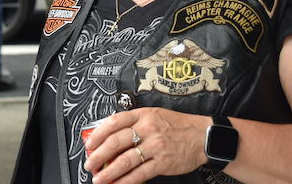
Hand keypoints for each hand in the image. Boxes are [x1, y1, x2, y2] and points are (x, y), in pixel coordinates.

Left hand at [83, 108, 210, 183]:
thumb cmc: (178, 125)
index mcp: (143, 115)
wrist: (203, 136)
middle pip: (115, 142)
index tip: (89, 144)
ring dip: (108, 172)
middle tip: (90, 164)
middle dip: (98, 156)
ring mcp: (155, 146)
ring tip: (98, 178)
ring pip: (125, 160)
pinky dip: (126, 181)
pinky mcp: (163, 162)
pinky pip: (139, 174)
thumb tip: (110, 132)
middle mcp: (148, 129)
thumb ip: (134, 122)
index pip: (114, 122)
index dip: (98, 135)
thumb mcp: (154, 115)